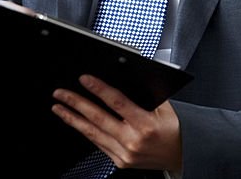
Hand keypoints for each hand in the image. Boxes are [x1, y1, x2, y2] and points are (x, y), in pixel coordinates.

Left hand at [52, 75, 181, 170]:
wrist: (181, 154)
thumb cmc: (174, 128)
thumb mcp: (165, 107)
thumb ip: (145, 94)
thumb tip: (122, 78)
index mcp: (145, 124)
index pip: (117, 103)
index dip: (99, 89)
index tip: (84, 79)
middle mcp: (133, 141)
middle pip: (98, 119)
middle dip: (76, 104)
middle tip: (61, 93)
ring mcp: (125, 154)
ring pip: (93, 134)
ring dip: (73, 119)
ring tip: (59, 107)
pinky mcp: (120, 162)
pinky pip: (98, 144)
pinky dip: (85, 132)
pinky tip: (76, 123)